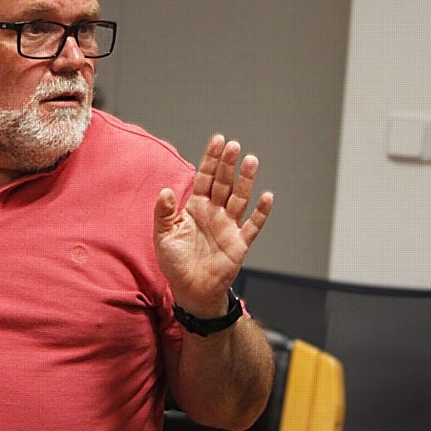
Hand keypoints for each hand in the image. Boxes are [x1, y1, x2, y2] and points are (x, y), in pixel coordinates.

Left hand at [153, 135, 272, 317]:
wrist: (191, 290)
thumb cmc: (175, 263)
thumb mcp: (163, 236)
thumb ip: (164, 213)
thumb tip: (165, 191)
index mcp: (196, 207)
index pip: (205, 177)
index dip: (211, 159)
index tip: (218, 140)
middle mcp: (215, 212)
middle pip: (224, 183)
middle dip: (228, 164)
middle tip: (234, 145)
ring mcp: (229, 226)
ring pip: (240, 198)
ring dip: (246, 180)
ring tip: (251, 160)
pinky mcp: (239, 243)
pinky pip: (252, 225)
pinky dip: (261, 212)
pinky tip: (267, 197)